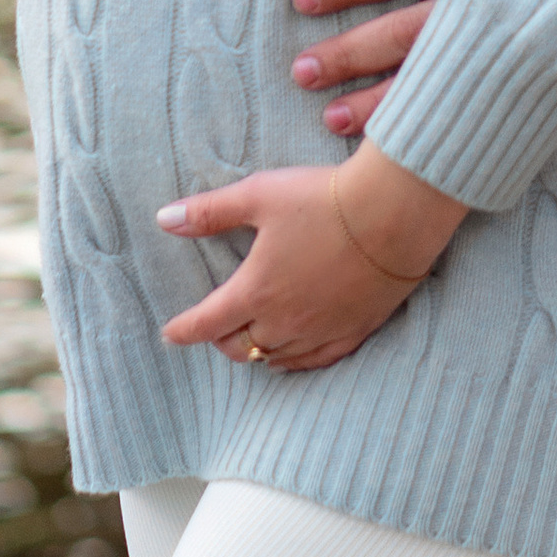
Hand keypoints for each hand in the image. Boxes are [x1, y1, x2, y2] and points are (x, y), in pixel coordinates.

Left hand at [155, 149, 467, 372]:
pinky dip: (294, 361)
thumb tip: (163, 218)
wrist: (393, 214)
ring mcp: (320, 330)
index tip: (169, 334)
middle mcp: (284, 320)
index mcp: (255, 290)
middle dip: (221, 340)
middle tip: (214, 329)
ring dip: (256, 351)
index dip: (183, 330)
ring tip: (249, 342)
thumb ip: (210, 212)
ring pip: (276, 358)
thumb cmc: (323, 199)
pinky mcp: (353, 331)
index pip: (207, 323)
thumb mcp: (259, 195)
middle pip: (240, 347)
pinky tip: (290, 357)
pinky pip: (315, 361)